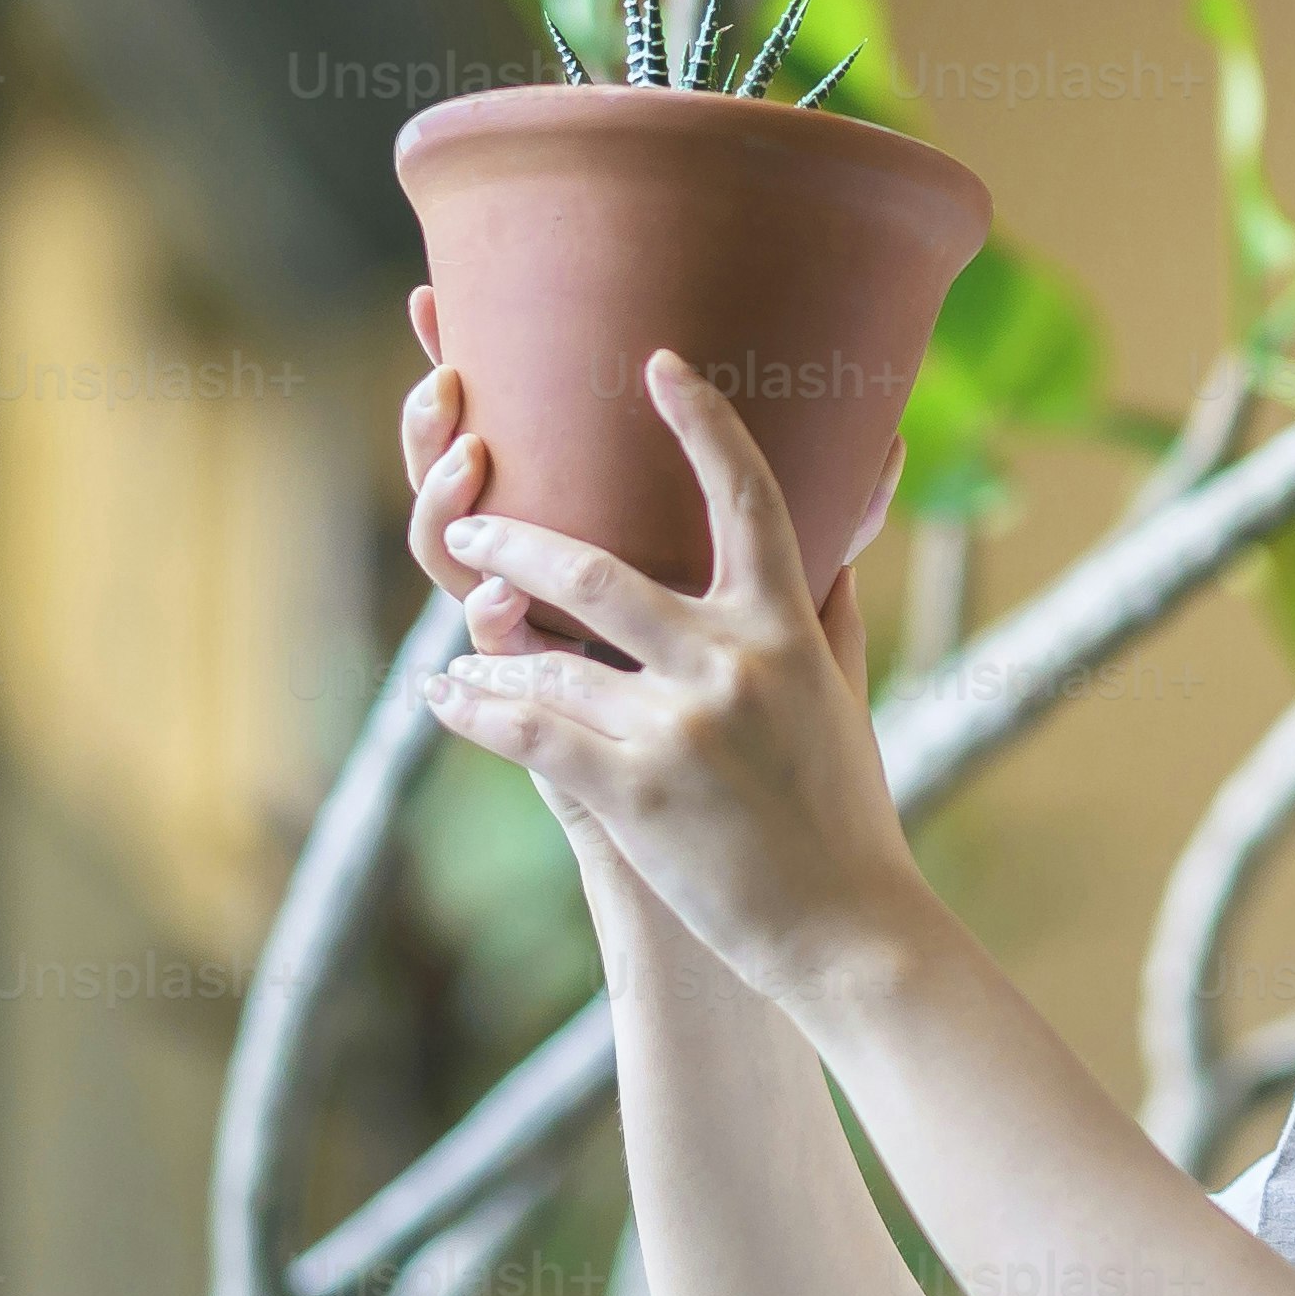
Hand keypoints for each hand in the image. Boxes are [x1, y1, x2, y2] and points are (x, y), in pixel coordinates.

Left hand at [412, 322, 926, 1014]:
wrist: (846, 929)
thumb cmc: (846, 813)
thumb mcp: (844, 696)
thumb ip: (828, 608)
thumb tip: (841, 536)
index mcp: (789, 627)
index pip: (749, 496)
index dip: (702, 424)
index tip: (657, 366)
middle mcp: (733, 662)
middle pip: (595, 571)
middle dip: (514, 543)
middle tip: (470, 523)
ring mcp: (680, 726)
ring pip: (546, 659)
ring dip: (488, 648)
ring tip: (459, 644)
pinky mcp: (634, 790)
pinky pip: (527, 730)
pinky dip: (477, 709)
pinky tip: (449, 698)